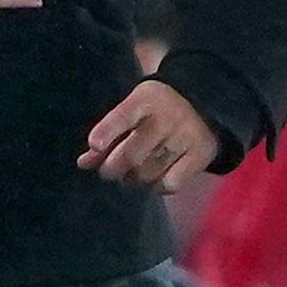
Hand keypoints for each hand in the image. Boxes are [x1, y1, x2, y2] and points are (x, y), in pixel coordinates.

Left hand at [78, 79, 219, 193]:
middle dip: (112, 168)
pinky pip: (170, 183)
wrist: (203, 104)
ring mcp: (186, 138)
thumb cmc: (154, 109)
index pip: (123, 116)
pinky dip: (156, 187)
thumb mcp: (132, 109)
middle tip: (108, 172)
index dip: (107, 131)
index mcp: (146, 99)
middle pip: (132, 153)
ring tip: (129, 176)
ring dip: (132, 180)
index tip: (94, 145)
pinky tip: (152, 180)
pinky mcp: (201, 156)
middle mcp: (168, 118)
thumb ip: (108, 133)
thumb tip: (83, 163)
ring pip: (148, 172)